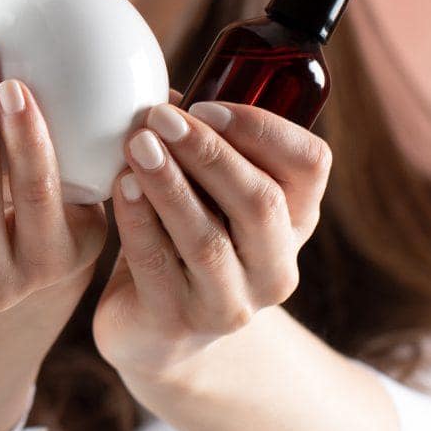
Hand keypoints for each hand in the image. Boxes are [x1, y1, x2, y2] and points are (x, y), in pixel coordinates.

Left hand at [92, 100, 331, 384]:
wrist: (156, 330)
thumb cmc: (181, 237)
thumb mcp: (207, 192)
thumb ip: (199, 147)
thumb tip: (165, 100)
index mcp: (295, 219)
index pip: (310, 164)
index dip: (262, 129)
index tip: (205, 105)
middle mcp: (275, 266)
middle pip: (259, 202)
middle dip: (208, 153)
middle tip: (160, 117)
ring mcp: (231, 302)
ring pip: (207, 239)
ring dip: (169, 184)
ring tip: (136, 145)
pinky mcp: (178, 323)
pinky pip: (158, 264)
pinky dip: (138, 220)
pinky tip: (120, 187)